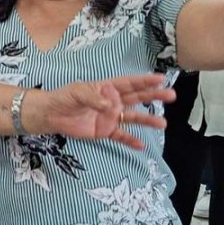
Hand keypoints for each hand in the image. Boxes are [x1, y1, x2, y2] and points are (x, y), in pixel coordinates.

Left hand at [32, 74, 175, 149]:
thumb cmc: (64, 98)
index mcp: (107, 88)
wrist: (52, 115)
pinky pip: (120, 136)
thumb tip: (110, 105)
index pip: (129, 83)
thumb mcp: (77, 92)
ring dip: (147, 119)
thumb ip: (94, 98)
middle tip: (171, 95)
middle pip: (136, 98)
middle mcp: (112, 101)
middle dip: (153, 96)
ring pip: (133, 117)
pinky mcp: (104, 131)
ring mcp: (110, 117)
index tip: (161, 79)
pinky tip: (142, 145)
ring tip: (163, 123)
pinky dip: (130, 140)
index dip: (144, 81)